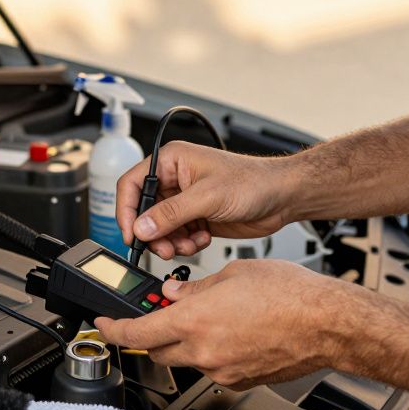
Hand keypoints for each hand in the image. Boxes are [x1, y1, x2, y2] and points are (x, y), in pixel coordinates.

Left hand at [94, 259, 357, 390]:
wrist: (327, 323)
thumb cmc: (290, 294)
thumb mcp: (232, 274)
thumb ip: (195, 289)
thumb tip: (175, 294)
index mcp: (194, 320)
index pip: (136, 333)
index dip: (112, 330)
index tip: (103, 325)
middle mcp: (203, 351)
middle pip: (156, 351)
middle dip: (150, 336)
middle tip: (156, 317)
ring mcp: (222, 370)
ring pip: (186, 360)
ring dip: (184, 343)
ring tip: (208, 318)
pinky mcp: (240, 381)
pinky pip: (213, 368)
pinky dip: (211, 353)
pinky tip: (231, 333)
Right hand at [116, 141, 297, 259]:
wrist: (281, 197)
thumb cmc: (253, 181)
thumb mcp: (207, 197)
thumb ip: (171, 213)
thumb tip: (142, 227)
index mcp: (171, 161)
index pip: (133, 184)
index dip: (127, 210)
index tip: (131, 234)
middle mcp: (175, 179)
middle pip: (144, 211)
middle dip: (153, 233)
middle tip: (164, 248)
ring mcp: (186, 200)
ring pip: (160, 228)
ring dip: (171, 241)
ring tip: (189, 244)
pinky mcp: (196, 217)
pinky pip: (177, 236)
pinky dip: (186, 243)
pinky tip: (203, 239)